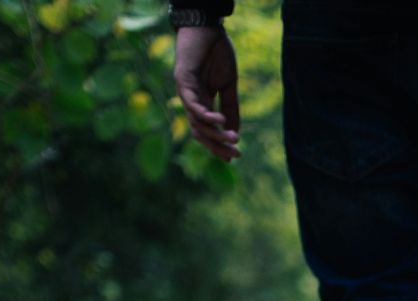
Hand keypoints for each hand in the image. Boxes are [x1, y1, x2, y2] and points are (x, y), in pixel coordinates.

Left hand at [175, 25, 240, 160]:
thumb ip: (230, 107)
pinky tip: (219, 120)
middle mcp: (191, 101)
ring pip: (196, 121)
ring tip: (232, 138)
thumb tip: (234, 131)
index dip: (218, 145)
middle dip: (217, 145)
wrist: (207, 27)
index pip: (207, 130)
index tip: (233, 157)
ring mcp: (185, 92)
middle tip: (235, 155)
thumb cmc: (217, 52)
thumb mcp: (228, 84)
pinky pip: (192, 103)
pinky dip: (205, 114)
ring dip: (214, 133)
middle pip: (200, 132)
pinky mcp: (182, 80)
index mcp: (202, 102)